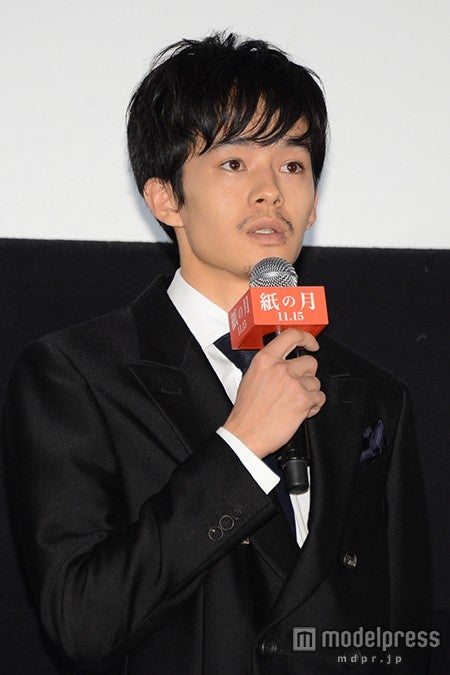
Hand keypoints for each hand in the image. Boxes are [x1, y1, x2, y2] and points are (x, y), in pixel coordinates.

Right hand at [223, 328, 324, 457]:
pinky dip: (313, 406)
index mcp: (265, 360)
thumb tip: (284, 360)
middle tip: (297, 386)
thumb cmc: (246, 411)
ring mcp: (293, 384)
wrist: (246, 434)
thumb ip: (269, 365)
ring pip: (316, 382)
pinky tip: (300, 411)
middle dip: (307, 375)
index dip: (307, 338)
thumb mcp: (251, 377)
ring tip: (294, 402)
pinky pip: (319, 397)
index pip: (292, 335)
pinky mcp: (303, 400)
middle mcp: (280, 369)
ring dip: (309, 392)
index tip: (311, 344)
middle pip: (310, 362)